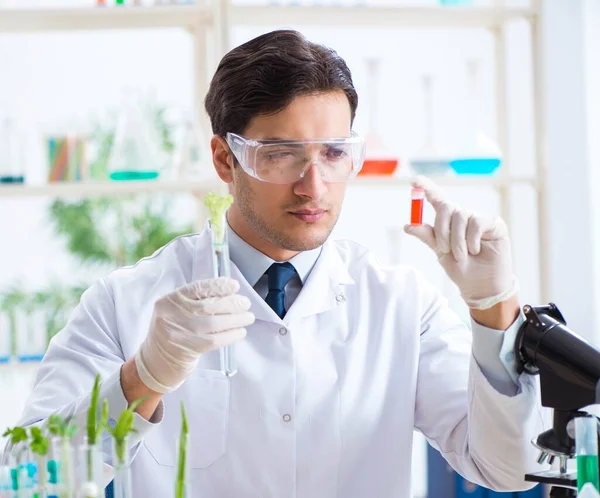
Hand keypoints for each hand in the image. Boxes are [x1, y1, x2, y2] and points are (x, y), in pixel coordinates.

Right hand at [135, 277, 254, 393]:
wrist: (156, 362)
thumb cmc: (173, 332)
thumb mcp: (175, 311)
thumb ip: (195, 301)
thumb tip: (229, 293)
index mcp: (168, 301)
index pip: (196, 288)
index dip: (218, 286)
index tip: (235, 286)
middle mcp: (171, 315)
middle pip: (208, 305)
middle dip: (231, 303)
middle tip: (246, 303)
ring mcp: (179, 333)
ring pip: (213, 323)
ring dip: (235, 319)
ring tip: (248, 317)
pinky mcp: (187, 350)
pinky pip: (215, 340)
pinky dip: (231, 335)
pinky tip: (240, 332)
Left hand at [404, 176, 517, 310]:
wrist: (481, 286)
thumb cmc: (462, 270)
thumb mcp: (440, 252)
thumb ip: (428, 237)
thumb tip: (408, 225)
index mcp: (448, 222)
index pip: (437, 199)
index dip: (426, 188)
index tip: (414, 180)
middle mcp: (463, 216)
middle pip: (447, 207)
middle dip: (442, 230)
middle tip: (445, 249)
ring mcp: (479, 218)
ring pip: (461, 216)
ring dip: (457, 240)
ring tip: (462, 256)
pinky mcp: (494, 223)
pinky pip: (477, 223)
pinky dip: (472, 239)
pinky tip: (475, 251)